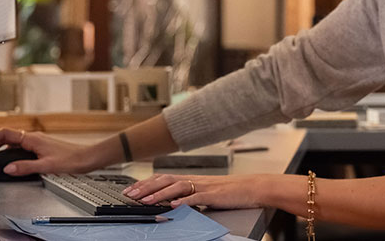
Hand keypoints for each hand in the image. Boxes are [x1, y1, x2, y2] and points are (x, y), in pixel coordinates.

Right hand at [0, 127, 98, 175]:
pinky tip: (7, 159)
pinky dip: (8, 152)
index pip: (5, 134)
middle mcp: (33, 138)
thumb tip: (7, 169)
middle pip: (6, 137)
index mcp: (32, 139)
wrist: (87, 158)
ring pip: (12, 142)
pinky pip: (19, 147)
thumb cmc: (72, 159)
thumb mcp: (47, 166)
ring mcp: (36, 142)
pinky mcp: (40, 148)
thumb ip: (25, 167)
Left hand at [122, 173, 273, 209]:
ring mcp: (204, 186)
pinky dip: (184, 201)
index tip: (131, 190)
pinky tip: (174, 205)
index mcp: (191, 179)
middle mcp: (195, 180)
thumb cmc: (231, 191)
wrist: (254, 187)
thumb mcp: (205, 192)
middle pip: (165, 180)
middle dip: (146, 188)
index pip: (163, 179)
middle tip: (130, 195)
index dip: (145, 184)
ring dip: (159, 194)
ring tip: (146, 201)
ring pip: (177, 187)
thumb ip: (189, 196)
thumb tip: (171, 202)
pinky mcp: (215, 195)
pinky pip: (197, 197)